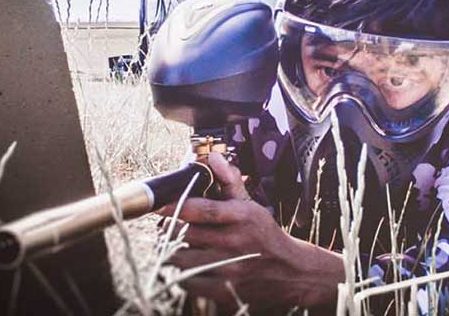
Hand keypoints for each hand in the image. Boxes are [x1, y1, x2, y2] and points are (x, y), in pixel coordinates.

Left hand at [158, 152, 344, 310]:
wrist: (289, 271)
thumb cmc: (264, 234)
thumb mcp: (251, 205)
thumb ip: (229, 181)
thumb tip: (213, 157)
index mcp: (241, 216)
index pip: (202, 210)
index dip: (175, 206)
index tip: (159, 205)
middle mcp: (234, 242)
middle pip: (185, 234)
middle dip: (169, 228)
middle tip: (166, 225)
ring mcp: (229, 269)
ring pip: (181, 259)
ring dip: (171, 250)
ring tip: (174, 244)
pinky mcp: (224, 291)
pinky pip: (188, 282)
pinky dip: (180, 273)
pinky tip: (185, 265)